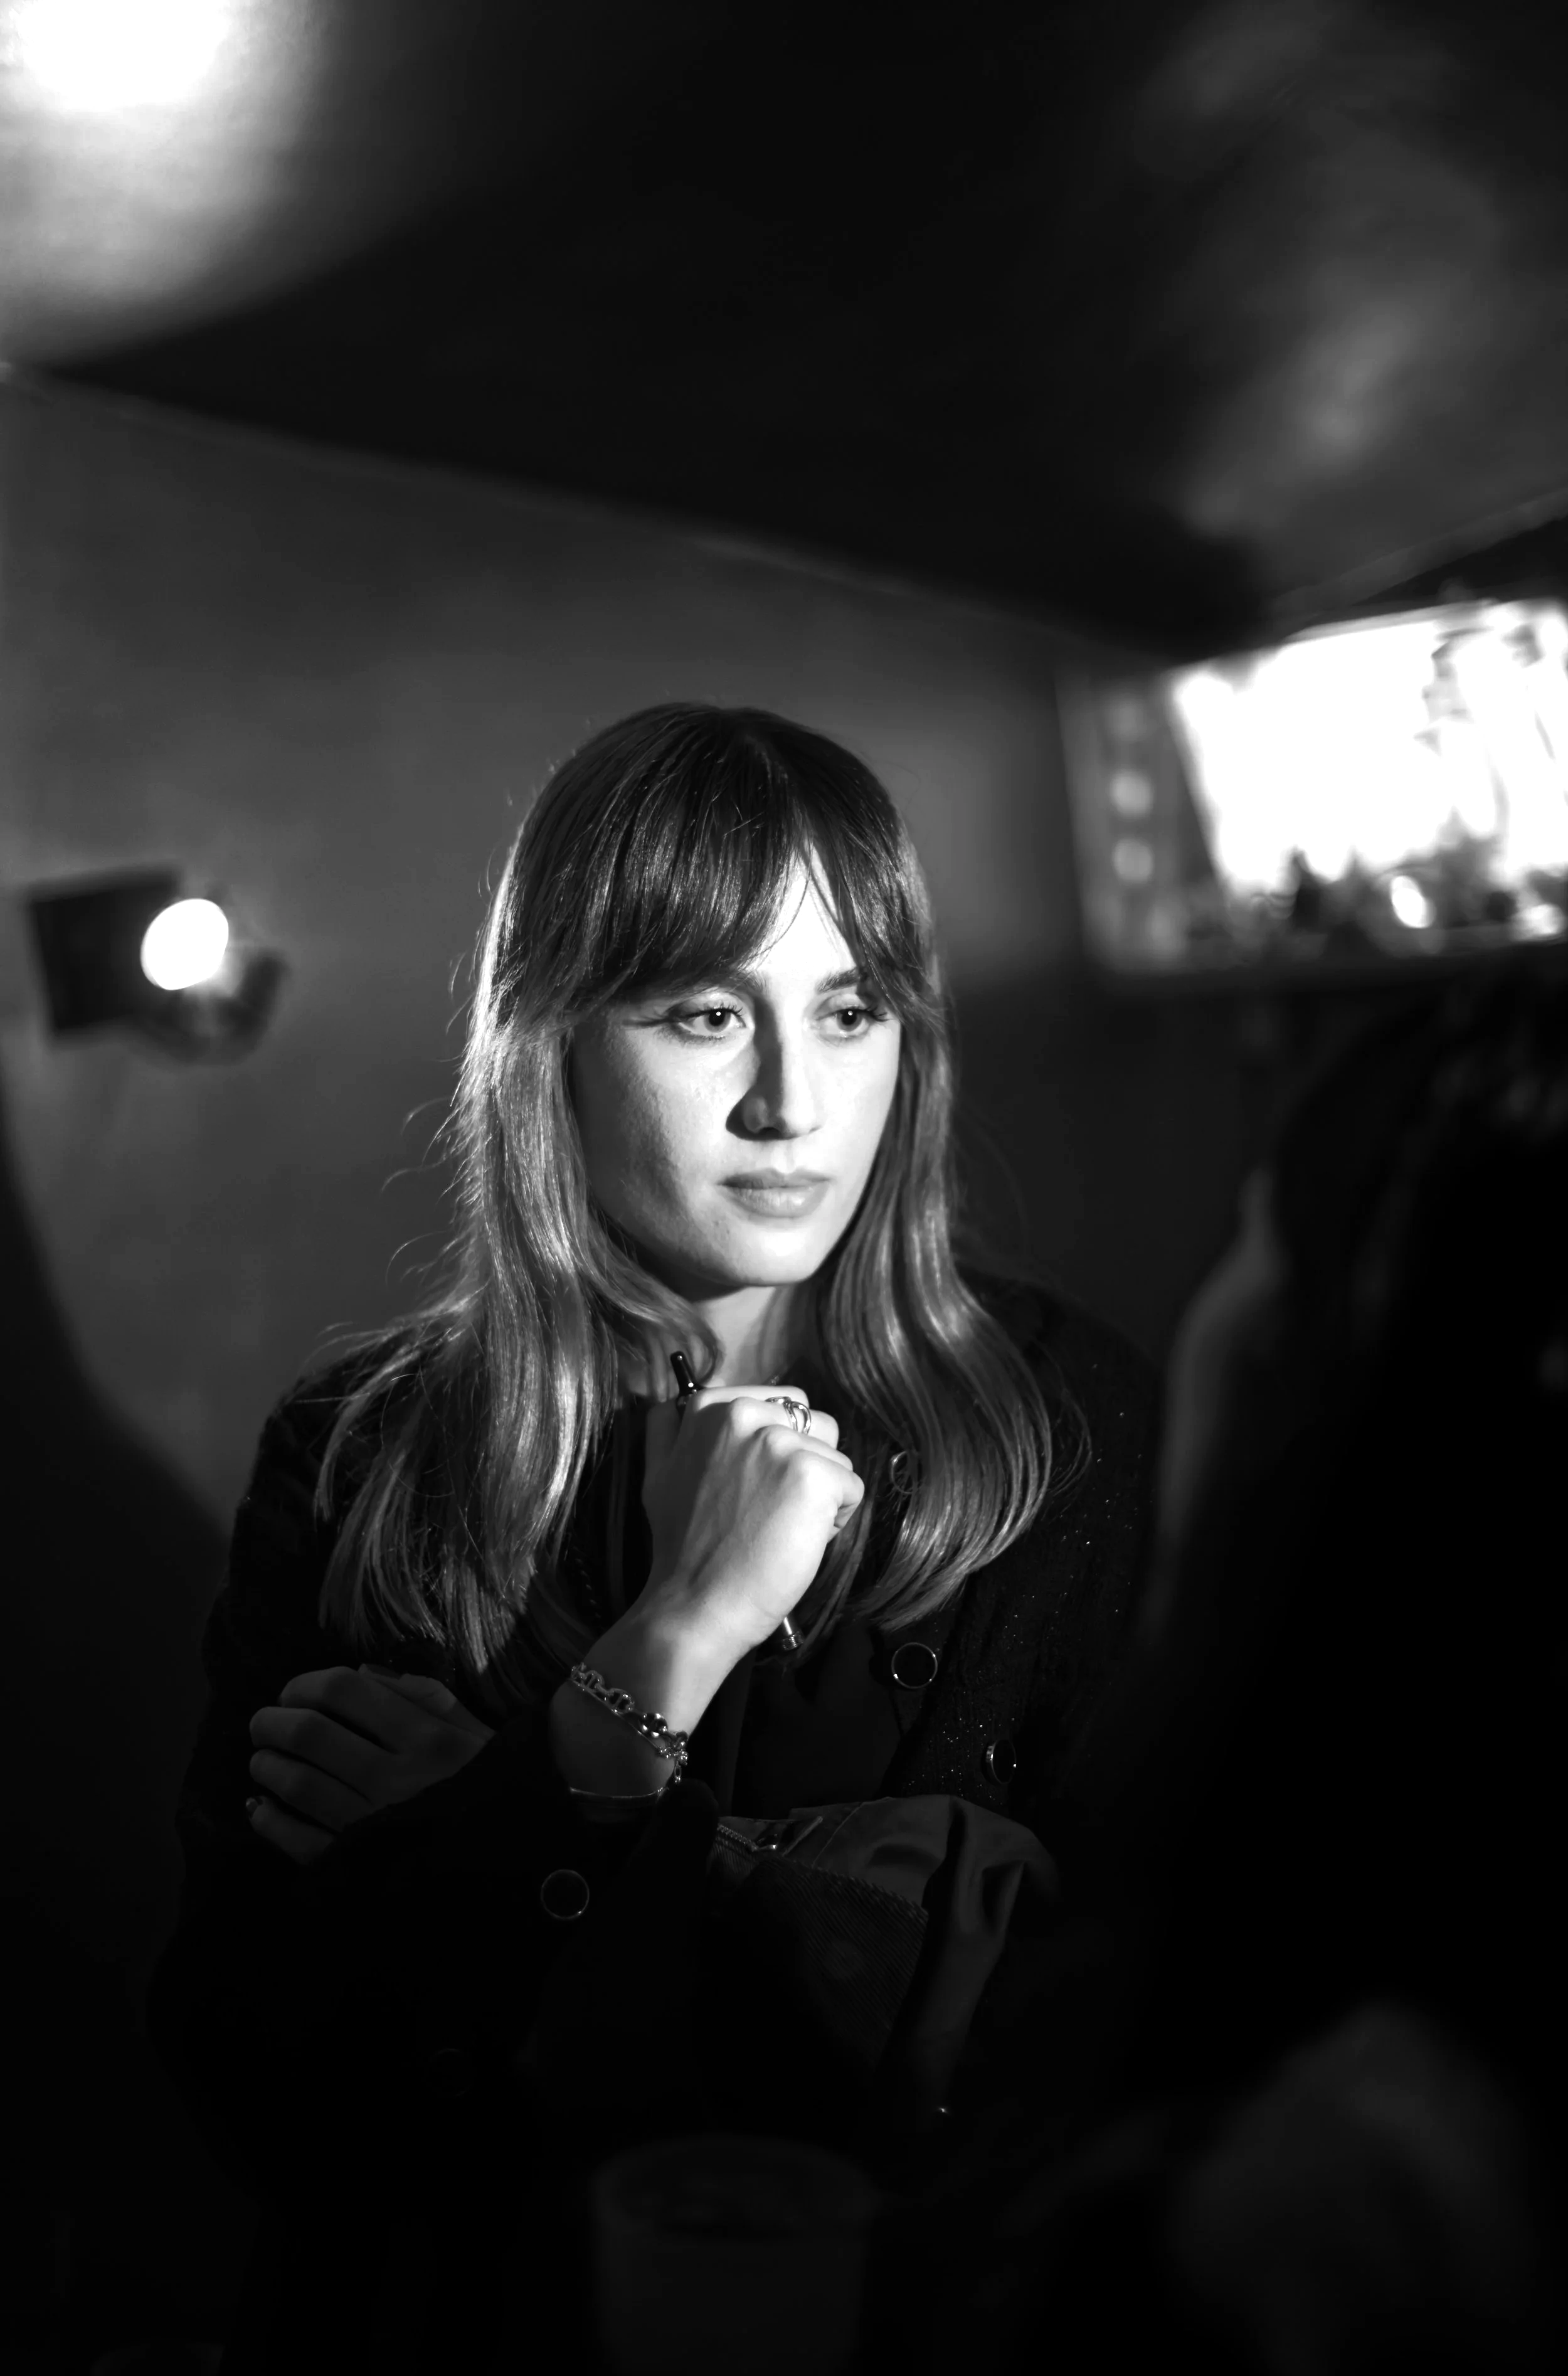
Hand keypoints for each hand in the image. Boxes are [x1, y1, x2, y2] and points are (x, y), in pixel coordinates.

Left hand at [247, 1665, 494, 1866]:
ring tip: (263, 1761)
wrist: (516, 1862)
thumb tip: (360, 1675)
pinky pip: (301, 1842)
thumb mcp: (472, 1732)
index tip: (291, 1693)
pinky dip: (271, 1822)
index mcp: (427, 1737)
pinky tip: (261, 1808)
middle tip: (263, 1724)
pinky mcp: (363, 1869)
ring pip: (298, 1785)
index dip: (304, 1684)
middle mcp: (398, 1777)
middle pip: (310, 1734)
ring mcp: (377, 1825)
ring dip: (267, 1767)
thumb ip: (423, 1696)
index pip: (344, 1691)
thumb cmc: (492, 1788)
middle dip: (272, 1722)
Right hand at [640, 1382, 864, 1661]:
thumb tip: (679, 1403)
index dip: (776, 1448)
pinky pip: (851, 1488)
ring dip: (820, 1492)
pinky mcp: (813, 1476)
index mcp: (711, 1406)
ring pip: (834, 1457)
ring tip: (781, 1526)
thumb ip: (673, 1429)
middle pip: (814, 1423)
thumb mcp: (658, 1471)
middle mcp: (746, 1412)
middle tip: (768, 1508)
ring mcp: (781, 1443)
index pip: (781, 1403)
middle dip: (805, 1462)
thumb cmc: (681, 1547)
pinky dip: (836, 1519)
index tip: (749, 1486)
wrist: (695, 1604)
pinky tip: (798, 1541)